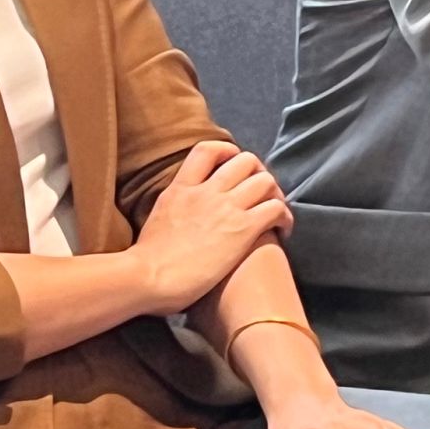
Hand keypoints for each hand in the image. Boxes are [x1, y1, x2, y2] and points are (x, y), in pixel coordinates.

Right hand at [130, 141, 291, 314]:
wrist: (146, 278)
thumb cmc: (144, 264)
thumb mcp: (156, 220)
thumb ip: (174, 209)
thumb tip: (182, 215)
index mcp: (181, 188)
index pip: (208, 150)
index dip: (228, 152)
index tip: (234, 165)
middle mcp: (206, 191)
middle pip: (245, 161)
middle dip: (259, 173)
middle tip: (261, 194)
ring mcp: (226, 208)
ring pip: (266, 181)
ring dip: (276, 194)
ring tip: (275, 212)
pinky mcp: (242, 229)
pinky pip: (276, 209)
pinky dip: (284, 217)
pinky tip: (282, 231)